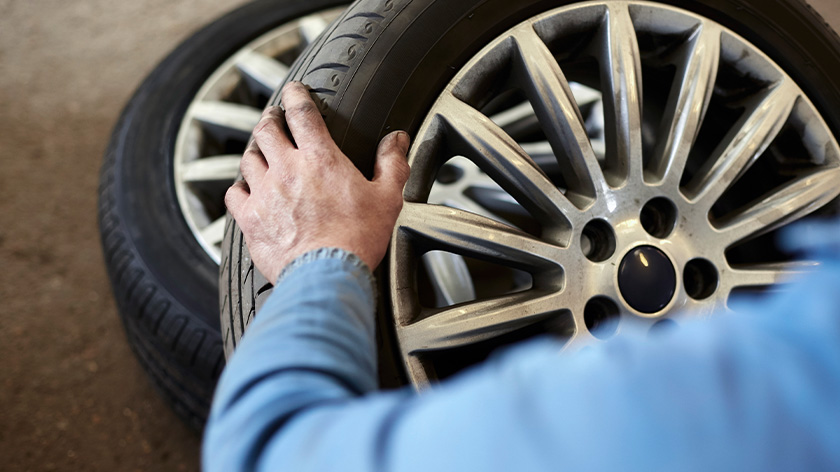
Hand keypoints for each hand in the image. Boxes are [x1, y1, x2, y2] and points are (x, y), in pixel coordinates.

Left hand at [225, 82, 410, 282]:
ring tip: (261, 151)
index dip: (296, 95)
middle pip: (266, 129)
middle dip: (270, 118)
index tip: (295, 91)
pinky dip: (239, 187)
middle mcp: (286, 168)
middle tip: (274, 118)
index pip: (302, 112)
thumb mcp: (387, 198)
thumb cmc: (358, 239)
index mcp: (320, 158)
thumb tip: (397, 139)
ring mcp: (264, 193)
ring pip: (248, 158)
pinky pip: (233, 194)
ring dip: (255, 151)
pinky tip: (245, 189)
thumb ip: (392, 164)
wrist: (326, 275)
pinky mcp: (250, 219)